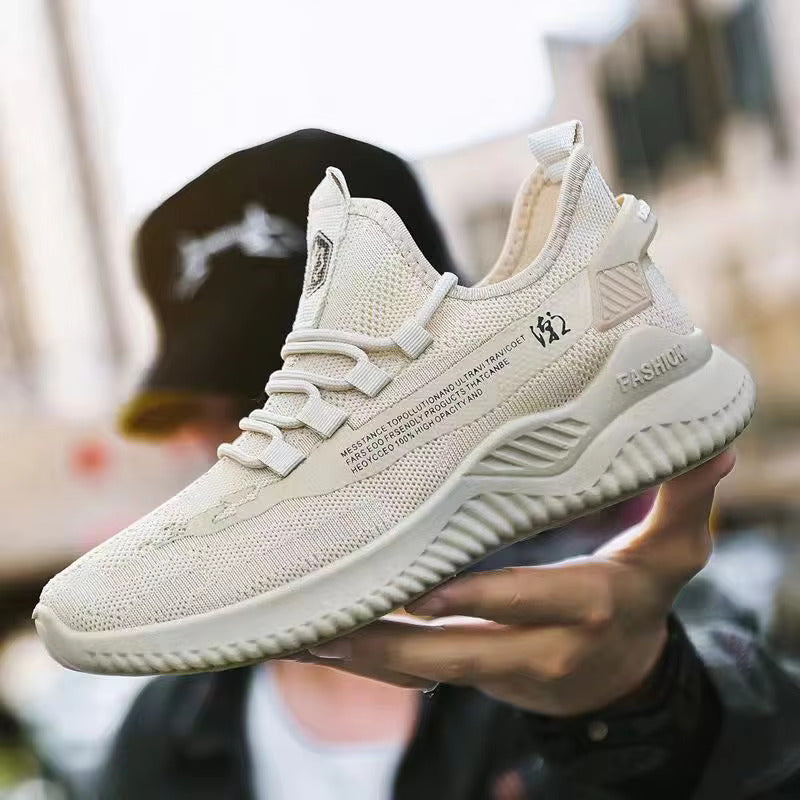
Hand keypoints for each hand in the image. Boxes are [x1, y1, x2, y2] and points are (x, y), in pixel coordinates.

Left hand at [306, 450, 734, 715]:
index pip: (527, 601)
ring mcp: (501, 668)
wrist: (622, 676)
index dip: (479, 598)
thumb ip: (683, 501)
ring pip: (425, 669)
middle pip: (459, 651)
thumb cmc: (640, 599)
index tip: (421, 591)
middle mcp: (538, 647)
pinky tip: (324, 641)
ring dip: (367, 655)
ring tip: (307, 634)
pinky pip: (418, 671)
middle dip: (394, 642)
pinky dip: (374, 660)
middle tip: (334, 621)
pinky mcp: (476, 674)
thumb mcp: (671, 554)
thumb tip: (713, 446)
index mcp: (586, 606)